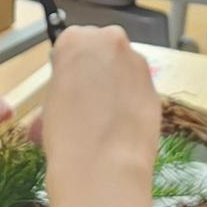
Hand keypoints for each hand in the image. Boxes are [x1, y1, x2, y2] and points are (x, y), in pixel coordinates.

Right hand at [40, 26, 159, 201]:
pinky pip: (139, 91)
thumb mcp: (50, 102)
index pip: (71, 43)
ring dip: (118, 85)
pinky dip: (132, 103)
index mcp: (75, 39)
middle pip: (102, 49)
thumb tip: (71, 95)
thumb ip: (65, 83)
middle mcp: (111, 42)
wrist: (102, 166)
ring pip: (125, 69)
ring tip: (107, 118)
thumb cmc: (64, 134)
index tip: (69, 86)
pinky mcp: (156, 88)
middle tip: (88, 101)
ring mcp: (138, 64)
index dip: (70, 67)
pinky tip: (124, 126)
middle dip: (97, 69)